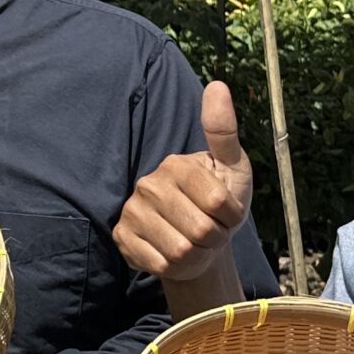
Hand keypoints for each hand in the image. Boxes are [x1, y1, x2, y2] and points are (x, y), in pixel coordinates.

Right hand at [115, 79, 252, 283]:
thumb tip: (217, 85)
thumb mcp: (232, 167)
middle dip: (215, 240)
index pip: (220, 205)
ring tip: (194, 243)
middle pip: (202, 231)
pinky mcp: (121, 238)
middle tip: (210, 231)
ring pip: (182, 253)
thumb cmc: (219, 199)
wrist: (196, 238)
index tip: (226, 213)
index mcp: (176, 164)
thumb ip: (224, 132)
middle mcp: (148, 184)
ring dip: (198, 257)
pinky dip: (176, 268)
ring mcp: (132, 211)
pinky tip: (174, 254)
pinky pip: (160, 265)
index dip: (232, 218)